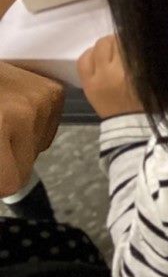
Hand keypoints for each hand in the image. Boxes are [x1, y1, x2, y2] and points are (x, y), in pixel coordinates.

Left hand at [0, 62, 64, 196]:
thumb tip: (5, 184)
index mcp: (2, 123)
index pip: (11, 182)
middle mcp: (26, 113)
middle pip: (25, 167)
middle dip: (6, 162)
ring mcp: (43, 99)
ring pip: (37, 148)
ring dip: (18, 144)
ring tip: (0, 123)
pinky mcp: (52, 91)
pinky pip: (47, 128)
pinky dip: (30, 129)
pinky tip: (13, 113)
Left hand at [75, 35, 142, 120]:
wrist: (132, 125)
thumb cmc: (150, 101)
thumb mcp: (154, 78)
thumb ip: (148, 59)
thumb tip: (141, 40)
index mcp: (136, 71)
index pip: (131, 42)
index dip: (135, 37)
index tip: (139, 38)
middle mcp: (114, 72)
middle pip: (112, 41)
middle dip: (120, 38)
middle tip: (126, 42)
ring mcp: (97, 78)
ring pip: (97, 47)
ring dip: (106, 45)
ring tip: (113, 49)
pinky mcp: (87, 84)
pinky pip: (83, 60)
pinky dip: (91, 54)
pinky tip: (99, 56)